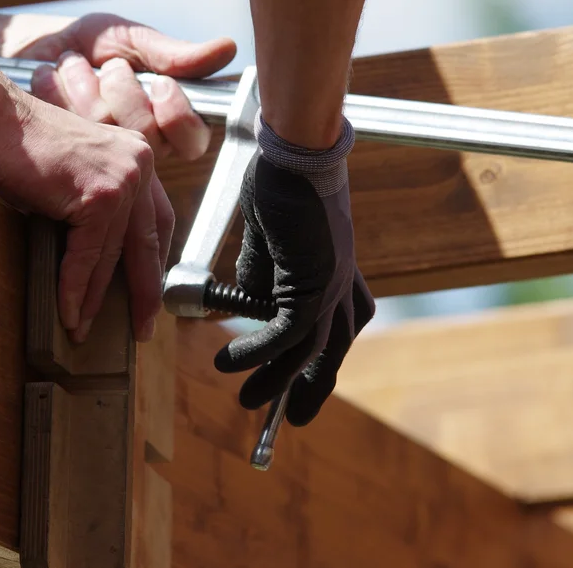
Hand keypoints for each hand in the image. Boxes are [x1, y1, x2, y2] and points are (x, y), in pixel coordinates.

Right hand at [0, 89, 167, 344]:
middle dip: (144, 291)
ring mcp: (123, 180)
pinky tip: (68, 310)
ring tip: (85, 327)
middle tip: (143, 326)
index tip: (152, 291)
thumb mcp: (75, 176)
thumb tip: (95, 264)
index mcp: (138, 158)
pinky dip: (75, 287)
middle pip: (148, 243)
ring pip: (113, 256)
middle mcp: (139, 166)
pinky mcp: (100, 195)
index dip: (155, 261)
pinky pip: (88, 256)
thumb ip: (95, 209)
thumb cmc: (23, 147)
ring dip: (96, 298)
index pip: (160, 220)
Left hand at [17, 13, 236, 160]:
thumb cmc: (88, 45)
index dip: (177, 115)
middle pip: (148, 140)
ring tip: (72, 64)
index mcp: (163, 122)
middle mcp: (136, 148)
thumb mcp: (132, 40)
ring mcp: (99, 156)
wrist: (30, 49)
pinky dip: (58, 90)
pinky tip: (50, 76)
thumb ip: (173, 52)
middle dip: (124, 93)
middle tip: (108, 66)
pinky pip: (68, 132)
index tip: (160, 84)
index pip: (192, 141)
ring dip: (87, 87)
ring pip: (108, 134)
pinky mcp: (63, 156)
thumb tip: (226, 49)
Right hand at [212, 117, 374, 425]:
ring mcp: (334, 286)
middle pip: (333, 352)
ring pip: (309, 353)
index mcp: (339, 274)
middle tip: (289, 419)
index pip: (338, 331)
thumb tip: (248, 304)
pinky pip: (285, 335)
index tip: (300, 387)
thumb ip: (263, 276)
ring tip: (245, 401)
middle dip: (310, 389)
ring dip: (273, 381)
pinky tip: (229, 362)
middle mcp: (344, 286)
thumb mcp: (268, 241)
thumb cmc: (280, 184)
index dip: (321, 364)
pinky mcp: (314, 284)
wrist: (294, 154)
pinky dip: (256, 354)